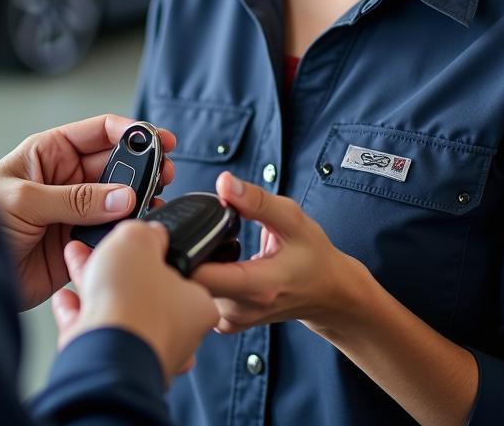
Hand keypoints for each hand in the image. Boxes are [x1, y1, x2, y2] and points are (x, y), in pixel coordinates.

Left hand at [0, 115, 175, 309]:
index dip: (131, 131)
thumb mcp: (23, 200)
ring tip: (155, 202)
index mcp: (50, 153)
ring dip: (138, 200)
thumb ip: (74, 199)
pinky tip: (137, 230)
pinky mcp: (78, 242)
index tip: (157, 138)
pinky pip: (111, 233)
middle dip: (143, 166)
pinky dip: (127, 232)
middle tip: (164, 172)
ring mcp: (75, 211)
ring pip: (119, 199)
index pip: (99, 132)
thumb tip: (121, 195)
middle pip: (116, 164)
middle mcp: (67, 179)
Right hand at [51, 222, 218, 380]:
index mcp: (197, 305)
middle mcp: (175, 334)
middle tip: (101, 248)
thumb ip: (144, 232)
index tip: (135, 241)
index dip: (154, 251)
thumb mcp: (140, 241)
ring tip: (76, 260)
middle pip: (143, 290)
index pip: (180, 271)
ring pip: (117, 311)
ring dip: (93, 285)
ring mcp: (143, 352)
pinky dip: (79, 315)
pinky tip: (67, 299)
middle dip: (116, 266)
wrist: (106, 353)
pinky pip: (95, 334)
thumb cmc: (134, 303)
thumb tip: (147, 232)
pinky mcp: (113, 365)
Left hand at [192, 172, 362, 334]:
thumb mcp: (292, 219)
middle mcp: (240, 310)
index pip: (202, 278)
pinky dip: (197, 278)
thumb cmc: (313, 255)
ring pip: (189, 293)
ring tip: (203, 245)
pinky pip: (198, 298)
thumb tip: (223, 182)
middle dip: (181, 254)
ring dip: (189, 266)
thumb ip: (256, 200)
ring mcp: (231, 320)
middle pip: (188, 285)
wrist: (327, 293)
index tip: (176, 232)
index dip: (183, 252)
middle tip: (182, 232)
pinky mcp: (225, 321)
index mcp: (259, 286)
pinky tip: (211, 263)